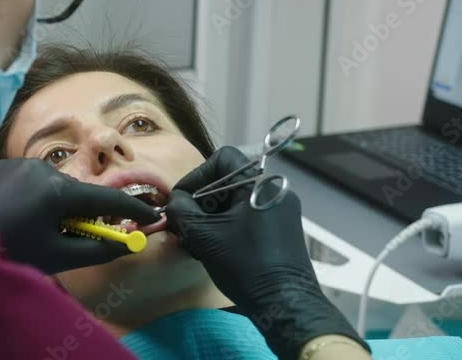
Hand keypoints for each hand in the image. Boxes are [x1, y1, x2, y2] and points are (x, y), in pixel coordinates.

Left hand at [0, 158, 160, 274]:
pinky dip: (36, 200)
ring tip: (37, 233)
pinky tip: (19, 219)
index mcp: (58, 190)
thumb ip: (97, 249)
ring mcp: (21, 163)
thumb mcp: (56, 256)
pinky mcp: (4, 165)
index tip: (153, 216)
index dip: (132, 210)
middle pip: (78, 194)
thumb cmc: (7, 250)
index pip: (107, 200)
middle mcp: (43, 168)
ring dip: (56, 207)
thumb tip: (127, 243)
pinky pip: (32, 182)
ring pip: (54, 188)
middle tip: (77, 238)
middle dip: (83, 216)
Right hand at [165, 147, 368, 359]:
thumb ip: (182, 210)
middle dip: (201, 200)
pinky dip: (227, 226)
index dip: (198, 174)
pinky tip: (214, 249)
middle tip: (185, 223)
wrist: (286, 304)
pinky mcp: (282, 230)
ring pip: (237, 201)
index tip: (184, 199)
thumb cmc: (245, 264)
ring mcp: (281, 212)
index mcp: (260, 185)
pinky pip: (248, 217)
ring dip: (212, 216)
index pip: (223, 158)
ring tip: (196, 240)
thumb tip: (175, 201)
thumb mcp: (204, 235)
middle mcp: (275, 191)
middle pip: (228, 181)